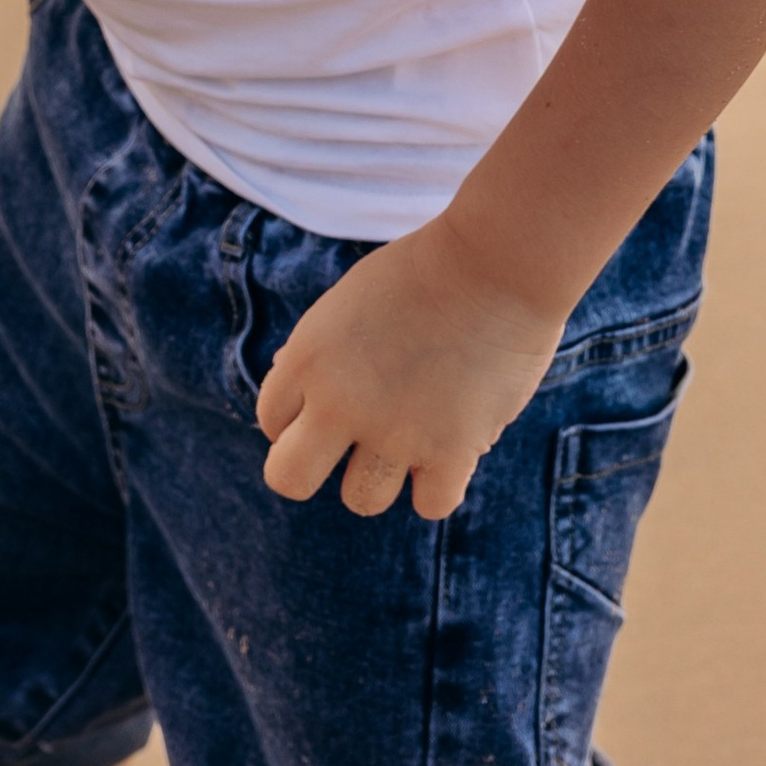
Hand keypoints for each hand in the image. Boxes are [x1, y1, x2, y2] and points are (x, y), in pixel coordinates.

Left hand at [255, 218, 564, 519]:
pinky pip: (430, 504)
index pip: (272, 420)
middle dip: (310, 467)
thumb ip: (317, 352)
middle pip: (289, 479)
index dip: (300, 414)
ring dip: (381, 474)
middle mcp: (340, 402)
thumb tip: (292, 389)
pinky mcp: (451, 452)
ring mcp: (394, 433)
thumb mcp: (347, 301)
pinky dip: (439, 484)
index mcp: (308, 357)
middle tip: (345, 446)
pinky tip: (450, 448)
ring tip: (409, 436)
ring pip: (361, 500)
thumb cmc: (423, 271)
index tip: (331, 398)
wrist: (494, 262)